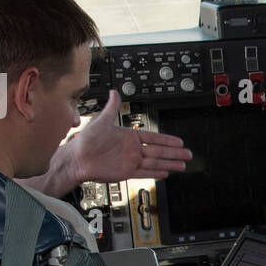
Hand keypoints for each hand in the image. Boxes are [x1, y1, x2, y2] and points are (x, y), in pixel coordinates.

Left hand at [68, 90, 193, 183]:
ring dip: (169, 164)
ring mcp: (130, 161)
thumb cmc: (86, 141)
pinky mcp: (126, 172)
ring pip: (155, 163)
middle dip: (174, 153)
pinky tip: (165, 173)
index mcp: (129, 136)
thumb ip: (112, 107)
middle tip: (188, 154)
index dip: (167, 140)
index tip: (179, 142)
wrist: (77, 159)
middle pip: (159, 151)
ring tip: (182, 166)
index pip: (153, 138)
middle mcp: (132, 149)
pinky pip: (145, 173)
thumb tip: (114, 92)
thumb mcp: (101, 121)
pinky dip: (155, 173)